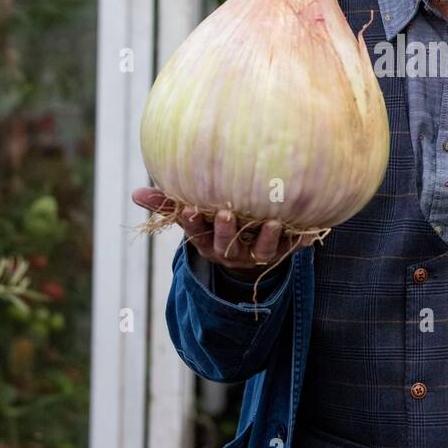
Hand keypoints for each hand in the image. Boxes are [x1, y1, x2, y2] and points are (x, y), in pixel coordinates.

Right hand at [131, 187, 312, 278]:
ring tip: (272, 221)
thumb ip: (168, 203)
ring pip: (262, 251)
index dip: (192, 224)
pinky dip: (302, 240)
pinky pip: (293, 248)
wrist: (249, 249)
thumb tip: (135, 194)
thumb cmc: (216, 222)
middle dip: (226, 230)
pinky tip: (312, 229)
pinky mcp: (282, 252)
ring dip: (266, 237)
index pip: (196, 234)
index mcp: (208, 242)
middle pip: (227, 245)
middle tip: (227, 212)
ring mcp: (258, 254)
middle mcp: (232, 251)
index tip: (189, 208)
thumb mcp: (193, 214)